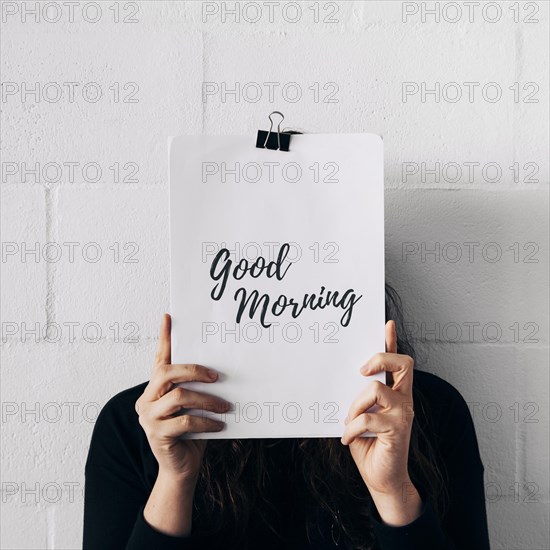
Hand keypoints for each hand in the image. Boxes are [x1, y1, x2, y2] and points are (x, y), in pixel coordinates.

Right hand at [135, 313, 229, 484]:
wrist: (182, 469)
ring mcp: (148, 417)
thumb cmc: (192, 433)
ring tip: (225, 406)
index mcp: (155, 388)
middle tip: (216, 377)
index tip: (169, 316)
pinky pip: (184, 421)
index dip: (164, 338)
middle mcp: (147, 399)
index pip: (159, 358)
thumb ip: (198, 389)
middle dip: (193, 370)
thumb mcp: (194, 407)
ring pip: (178, 396)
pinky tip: (219, 425)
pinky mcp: (156, 434)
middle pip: (166, 373)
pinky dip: (205, 421)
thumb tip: (221, 372)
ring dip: (207, 400)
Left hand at [342, 320, 421, 525]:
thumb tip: (345, 379)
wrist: (381, 479)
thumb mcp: (360, 415)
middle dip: (381, 358)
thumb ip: (359, 397)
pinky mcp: (396, 430)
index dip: (392, 341)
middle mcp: (403, 399)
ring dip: (355, 405)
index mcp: (395, 393)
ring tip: (348, 422)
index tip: (386, 323)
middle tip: (361, 370)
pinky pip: (367, 417)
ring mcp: (402, 414)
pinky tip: (348, 439)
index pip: (397, 362)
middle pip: (403, 364)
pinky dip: (352, 427)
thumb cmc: (368, 445)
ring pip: (376, 389)